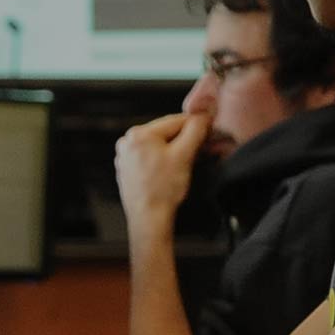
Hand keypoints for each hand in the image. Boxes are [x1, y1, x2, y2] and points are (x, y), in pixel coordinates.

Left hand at [115, 111, 211, 236]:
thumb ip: (196, 129)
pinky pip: (152, 156)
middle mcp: (127, 143)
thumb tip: (203, 114)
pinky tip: (172, 172)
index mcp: (138, 134)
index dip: (196, 127)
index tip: (208, 133)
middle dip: (185, 140)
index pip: (176, 121)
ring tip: (186, 164)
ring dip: (175, 150)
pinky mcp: (128, 170)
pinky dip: (164, 160)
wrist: (149, 220)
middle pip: (167, 132)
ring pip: (160, 145)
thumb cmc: (163, 191)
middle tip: (200, 151)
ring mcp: (126, 157)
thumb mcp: (185, 154)